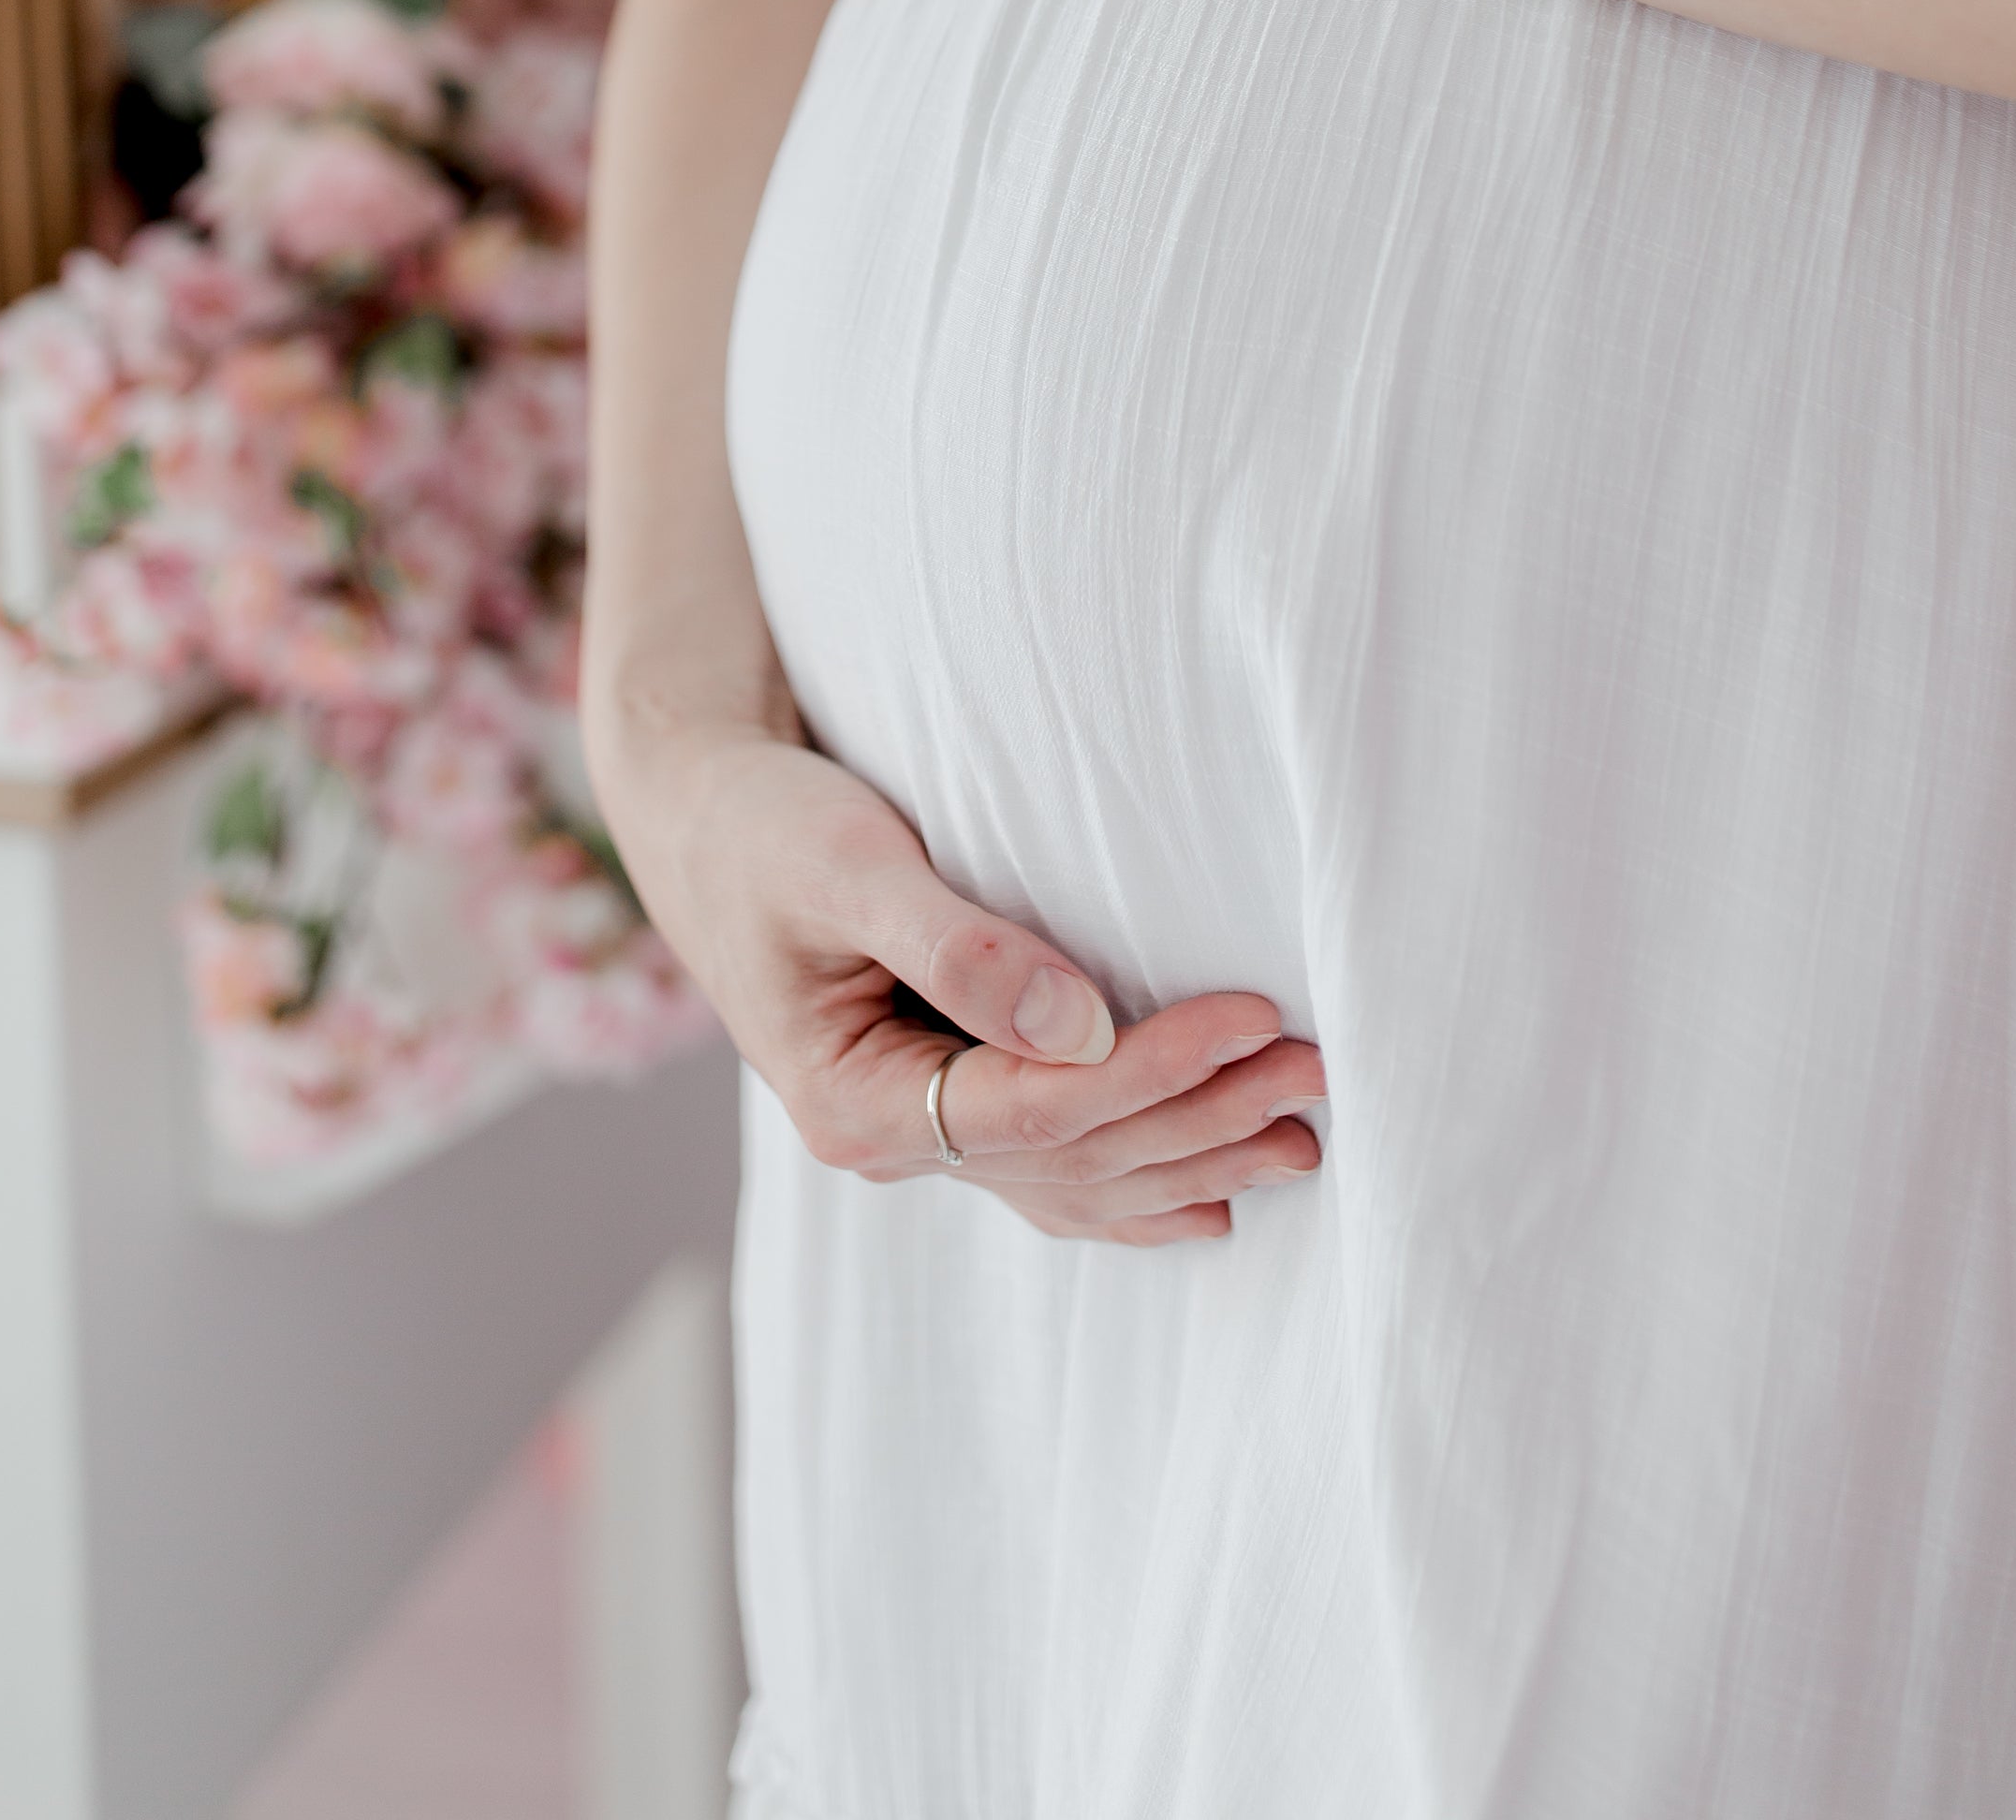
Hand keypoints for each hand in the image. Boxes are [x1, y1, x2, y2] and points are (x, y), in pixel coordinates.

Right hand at [598, 721, 1323, 1244]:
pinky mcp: (935, 1097)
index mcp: (853, 1100)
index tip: (1254, 1016)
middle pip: (1072, 1157)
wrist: (698, 814)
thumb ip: (959, 945)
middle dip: (1199, 1118)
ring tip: (1299, 1141)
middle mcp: (885, 1138)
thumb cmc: (766, 823)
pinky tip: (1207, 1201)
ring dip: (1189, 1157)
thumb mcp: (849, 864)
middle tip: (1317, 1074)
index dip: (1154, 1069)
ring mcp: (911, 1130)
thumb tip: (1081, 1026)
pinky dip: (1131, 1184)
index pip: (1038, 1110)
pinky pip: (1048, 1169)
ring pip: (1072, 1177)